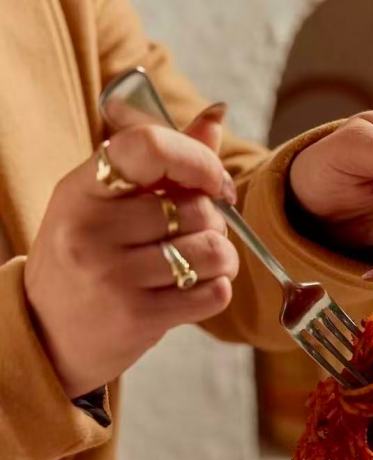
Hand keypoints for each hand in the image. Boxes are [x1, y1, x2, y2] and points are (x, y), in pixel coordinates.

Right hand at [24, 109, 238, 397]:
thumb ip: (161, 161)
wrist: (50, 333)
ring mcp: (114, 276)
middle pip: (196, 209)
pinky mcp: (138, 317)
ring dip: (223, 258)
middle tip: (195, 234)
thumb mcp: (104, 201)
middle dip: (213, 221)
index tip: (215, 182)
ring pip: (211, 251)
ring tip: (202, 262)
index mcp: (82, 187)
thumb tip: (216, 114)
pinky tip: (197, 289)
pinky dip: (218, 290)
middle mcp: (93, 229)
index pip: (150, 148)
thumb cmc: (86, 258)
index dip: (199, 160)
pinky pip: (212, 294)